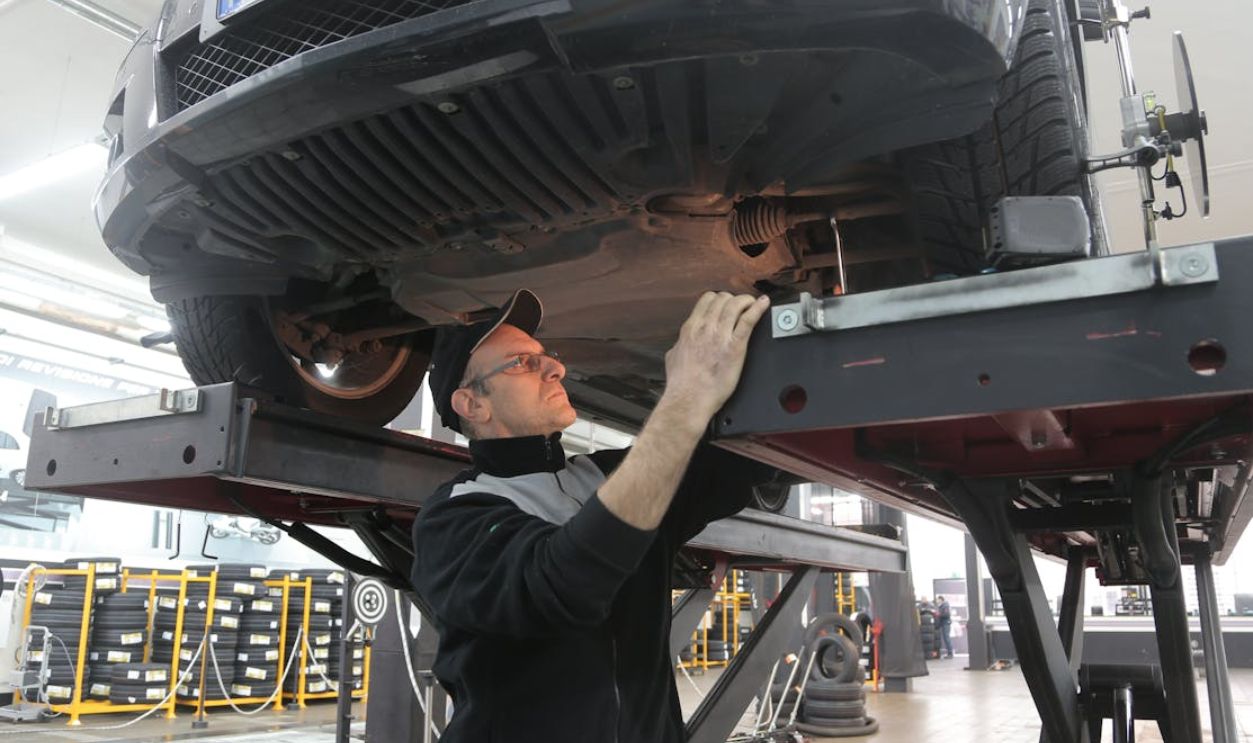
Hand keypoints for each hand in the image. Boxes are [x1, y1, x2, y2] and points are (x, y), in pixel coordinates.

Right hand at [661, 292, 769, 421]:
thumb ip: (680, 344)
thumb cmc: (682, 384)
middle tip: (740, 306)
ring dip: (747, 301)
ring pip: (736, 305)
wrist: (689, 399)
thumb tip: (680, 343)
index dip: (719, 299)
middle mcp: (705, 328)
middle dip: (733, 299)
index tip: (725, 303)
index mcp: (691, 328)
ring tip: (753, 303)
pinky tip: (764, 304)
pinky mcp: (735, 347)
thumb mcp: (673, 356)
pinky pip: (748, 320)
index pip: (707, 300)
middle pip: (723, 299)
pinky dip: (758, 309)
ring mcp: (721, 336)